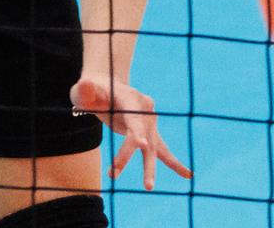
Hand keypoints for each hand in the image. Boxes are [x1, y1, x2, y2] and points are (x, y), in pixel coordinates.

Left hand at [71, 74, 192, 190]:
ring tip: (148, 187)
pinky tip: (189, 175)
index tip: (140, 144)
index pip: (134, 119)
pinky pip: (163, 150)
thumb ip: (85, 90)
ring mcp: (150, 122)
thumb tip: (85, 86)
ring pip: (153, 147)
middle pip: (141, 136)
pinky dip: (175, 163)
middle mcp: (146, 110)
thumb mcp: (84, 90)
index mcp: (132, 98)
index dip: (137, 132)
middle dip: (129, 154)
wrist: (107, 85)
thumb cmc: (92, 90)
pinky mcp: (150, 133)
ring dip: (150, 168)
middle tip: (113, 173)